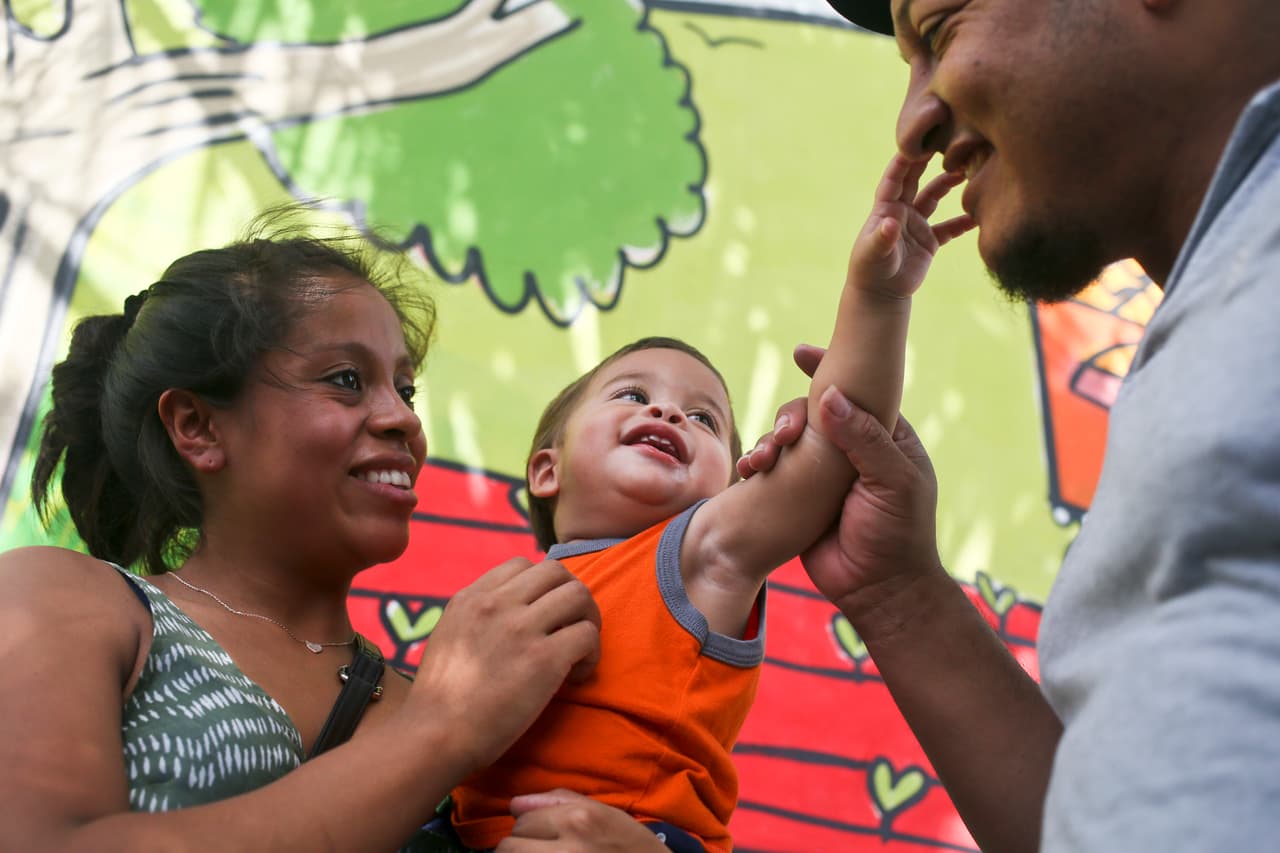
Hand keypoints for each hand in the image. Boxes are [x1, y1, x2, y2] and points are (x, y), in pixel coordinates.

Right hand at [409, 558, 600, 772]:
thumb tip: (513, 615)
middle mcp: (497, 604)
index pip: (522, 564)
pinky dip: (592, 654)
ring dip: (588, 620)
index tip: (544, 615)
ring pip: (579, 595)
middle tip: (571, 628)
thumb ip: (478, 618)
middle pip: (556, 572)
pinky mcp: (543, 658)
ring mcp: (521, 628)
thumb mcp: (449, 636)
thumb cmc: (439, 700)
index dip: (543, 587)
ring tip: (579, 651)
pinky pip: (588, 635)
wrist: (435, 736)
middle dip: (571, 597)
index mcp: (471, 598)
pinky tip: (576, 677)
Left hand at [495, 789, 667, 851]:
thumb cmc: (634, 847)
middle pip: (509, 847)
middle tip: (542, 850)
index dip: (531, 829)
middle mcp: (566, 850)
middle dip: (521, 847)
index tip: (544, 836)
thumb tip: (516, 803)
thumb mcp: (607, 815)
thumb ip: (560, 802)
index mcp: (578, 820)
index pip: (522, 821)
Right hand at [739, 344, 942, 613]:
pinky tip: (750, 471)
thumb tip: (830, 396)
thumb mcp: (892, 482)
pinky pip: (772, 470)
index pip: (854, 393)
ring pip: (786, 439)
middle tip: (784, 433)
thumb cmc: (898, 535)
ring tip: (762, 459)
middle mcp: (850, 450)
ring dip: (769, 440)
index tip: (802, 353)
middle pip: (811, 412)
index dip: (828, 370)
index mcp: (883, 437)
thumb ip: (864, 438)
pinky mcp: (797, 497)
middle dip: (789, 414)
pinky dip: (758, 464)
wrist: (879, 592)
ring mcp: (821, 473)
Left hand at [851, 154, 972, 299]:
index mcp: (884, 209)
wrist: (880, 293)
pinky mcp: (929, 241)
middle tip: (944, 143)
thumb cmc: (870, 271)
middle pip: (915, 180)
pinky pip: (949, 228)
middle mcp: (901, 212)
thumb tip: (891, 224)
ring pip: (934, 198)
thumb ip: (882, 238)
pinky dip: (963, 222)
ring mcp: (916, 225)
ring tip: (965, 172)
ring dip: (947, 185)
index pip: (893, 179)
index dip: (903, 161)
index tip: (916, 143)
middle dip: (927, 162)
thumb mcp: (874, 254)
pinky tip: (978, 215)